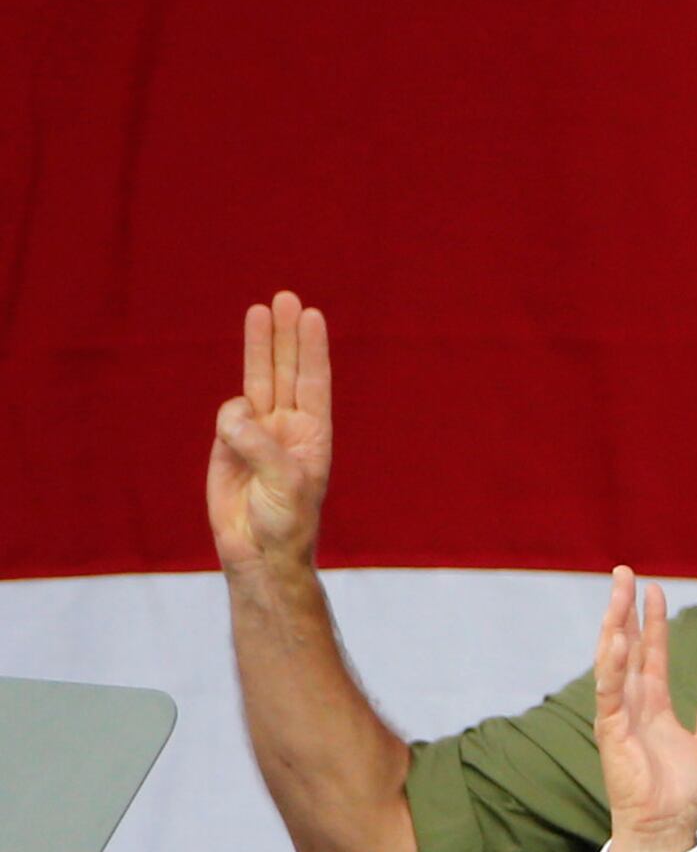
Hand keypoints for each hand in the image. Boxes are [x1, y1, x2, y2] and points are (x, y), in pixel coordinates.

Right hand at [208, 292, 334, 571]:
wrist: (257, 552)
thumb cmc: (285, 522)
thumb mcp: (283, 483)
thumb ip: (259, 444)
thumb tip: (234, 411)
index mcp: (313, 435)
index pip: (313, 382)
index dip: (312, 349)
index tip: (312, 316)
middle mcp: (288, 427)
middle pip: (287, 370)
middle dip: (285, 335)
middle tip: (286, 298)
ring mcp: (257, 432)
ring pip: (258, 379)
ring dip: (259, 346)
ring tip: (260, 309)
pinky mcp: (228, 443)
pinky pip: (227, 415)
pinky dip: (229, 417)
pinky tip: (233, 435)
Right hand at [590, 569, 696, 851]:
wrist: (667, 825)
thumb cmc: (680, 793)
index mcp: (652, 704)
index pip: (651, 653)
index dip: (652, 621)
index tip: (654, 589)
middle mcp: (632, 704)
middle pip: (626, 646)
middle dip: (624, 609)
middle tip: (622, 571)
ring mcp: (619, 715)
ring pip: (614, 661)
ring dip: (614, 626)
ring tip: (617, 592)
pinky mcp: (612, 732)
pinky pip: (610, 693)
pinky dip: (612, 667)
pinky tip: (616, 639)